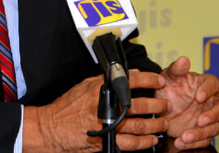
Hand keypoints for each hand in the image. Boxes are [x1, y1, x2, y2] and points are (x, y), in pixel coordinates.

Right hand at [23, 71, 170, 151]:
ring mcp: (107, 125)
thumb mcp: (84, 86)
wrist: (53, 128)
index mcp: (100, 90)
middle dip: (157, 105)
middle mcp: (106, 107)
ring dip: (155, 125)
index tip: (159, 81)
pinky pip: (132, 144)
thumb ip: (106, 80)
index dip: (149, 80)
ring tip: (163, 123)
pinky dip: (144, 142)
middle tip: (165, 105)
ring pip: (139, 126)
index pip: (131, 81)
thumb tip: (128, 74)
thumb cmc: (67, 107)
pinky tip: (151, 140)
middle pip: (140, 105)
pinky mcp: (107, 141)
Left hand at [156, 56, 218, 149]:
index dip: (209, 91)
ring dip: (201, 133)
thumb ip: (176, 69)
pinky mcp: (204, 131)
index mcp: (205, 84)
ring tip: (185, 136)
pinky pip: (205, 139)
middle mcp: (212, 101)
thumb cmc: (169, 87)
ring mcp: (210, 117)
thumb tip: (183, 59)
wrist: (162, 106)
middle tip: (200, 120)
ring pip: (215, 127)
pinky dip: (194, 142)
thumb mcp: (168, 77)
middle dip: (214, 115)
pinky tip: (181, 142)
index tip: (199, 97)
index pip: (215, 84)